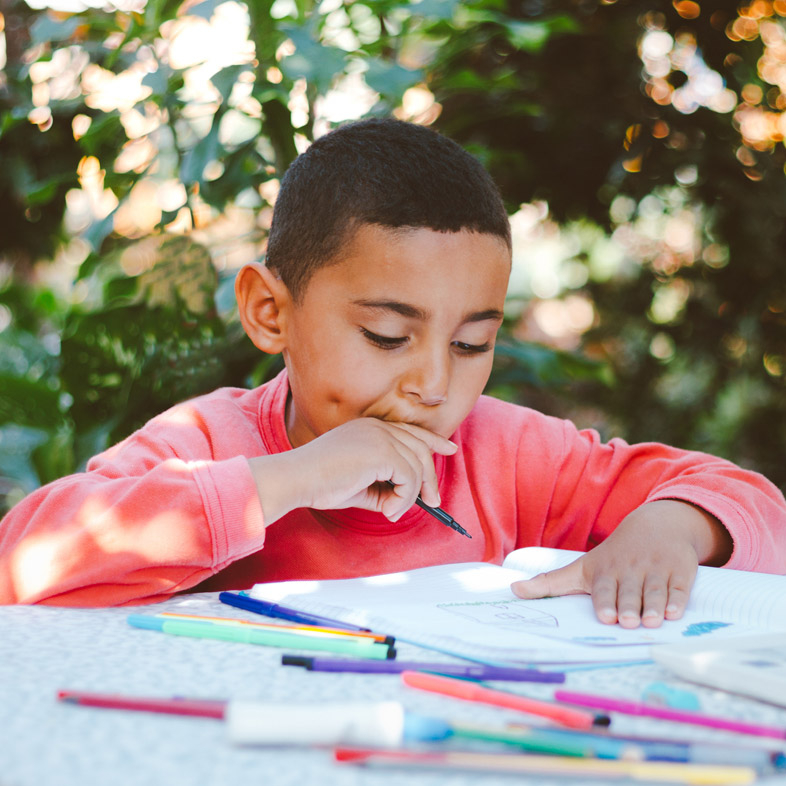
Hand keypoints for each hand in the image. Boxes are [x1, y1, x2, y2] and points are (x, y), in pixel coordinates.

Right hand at [248, 418, 456, 524]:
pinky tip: (388, 511)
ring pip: (417, 466)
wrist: (296, 479)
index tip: (448, 450)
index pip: (409, 430)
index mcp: (369, 428)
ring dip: (410, 496)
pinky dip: (404, 500)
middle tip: (434, 502)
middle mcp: (377, 427)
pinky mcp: (382, 452)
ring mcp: (380, 437)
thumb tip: (404, 501)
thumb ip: (382, 488)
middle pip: (420, 447)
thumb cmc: (319, 483)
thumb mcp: (358, 485)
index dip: (432, 440)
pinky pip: (409, 479)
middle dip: (431, 477)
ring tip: (392, 512)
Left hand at [510, 500, 732, 627]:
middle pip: (629, 591)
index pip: (604, 588)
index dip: (604, 601)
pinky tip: (676, 612)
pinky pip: (680, 587)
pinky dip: (678, 600)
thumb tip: (513, 591)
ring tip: (652, 621)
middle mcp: (630, 570)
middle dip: (628, 606)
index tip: (605, 616)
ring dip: (653, 607)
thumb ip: (550, 582)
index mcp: (605, 570)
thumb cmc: (613, 556)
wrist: (656, 526)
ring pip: (654, 591)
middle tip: (628, 622)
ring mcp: (656, 570)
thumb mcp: (581, 567)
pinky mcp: (680, 571)